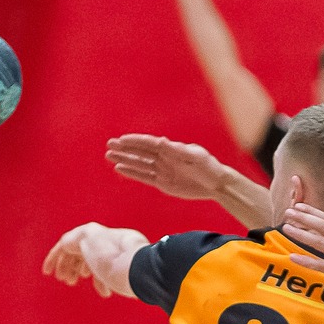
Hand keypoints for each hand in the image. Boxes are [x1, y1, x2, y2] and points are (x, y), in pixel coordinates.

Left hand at [41, 223, 113, 296]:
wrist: (101, 245)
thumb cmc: (106, 260)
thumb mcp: (103, 272)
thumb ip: (101, 281)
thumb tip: (105, 294)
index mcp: (100, 247)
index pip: (89, 258)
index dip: (83, 269)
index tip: (80, 278)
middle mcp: (88, 241)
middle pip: (77, 257)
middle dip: (72, 270)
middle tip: (69, 281)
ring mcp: (78, 239)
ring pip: (67, 254)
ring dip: (63, 267)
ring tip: (61, 278)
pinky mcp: (67, 239)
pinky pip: (57, 250)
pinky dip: (51, 260)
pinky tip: (46, 271)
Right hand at [107, 134, 227, 201]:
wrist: (215, 184)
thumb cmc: (208, 166)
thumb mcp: (195, 157)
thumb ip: (178, 151)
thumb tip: (161, 142)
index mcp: (170, 148)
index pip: (148, 143)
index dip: (134, 141)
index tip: (121, 140)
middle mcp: (164, 157)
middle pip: (140, 152)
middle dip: (125, 149)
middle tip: (109, 145)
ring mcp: (162, 170)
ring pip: (139, 164)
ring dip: (124, 160)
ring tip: (108, 156)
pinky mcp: (162, 183)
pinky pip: (144, 177)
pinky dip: (132, 173)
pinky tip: (119, 169)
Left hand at [279, 203, 323, 299]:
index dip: (313, 212)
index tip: (300, 206)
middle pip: (322, 225)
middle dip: (304, 217)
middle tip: (288, 211)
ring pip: (319, 241)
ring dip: (301, 234)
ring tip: (286, 228)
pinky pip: (321, 264)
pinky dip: (306, 260)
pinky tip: (293, 257)